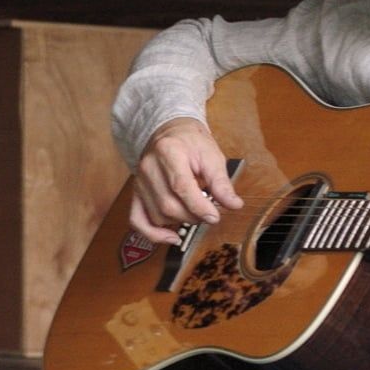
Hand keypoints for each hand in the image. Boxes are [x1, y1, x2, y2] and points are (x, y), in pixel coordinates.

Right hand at [127, 116, 241, 244]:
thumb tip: (233, 205)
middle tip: (209, 213)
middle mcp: (148, 167)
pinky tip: (171, 237)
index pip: (180, 186)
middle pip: (168, 205)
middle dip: (193, 216)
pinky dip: (153, 235)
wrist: (170, 132)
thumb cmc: (192, 143)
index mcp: (168, 151)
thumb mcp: (212, 156)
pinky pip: (137, 220)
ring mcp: (139, 182)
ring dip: (180, 222)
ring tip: (195, 212)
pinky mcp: (136, 193)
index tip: (215, 216)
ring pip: (158, 216)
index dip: (199, 206)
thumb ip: (221, 182)